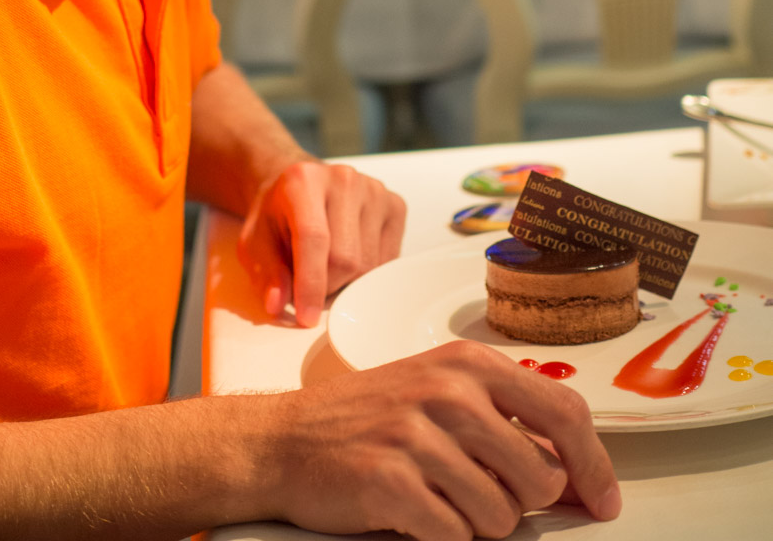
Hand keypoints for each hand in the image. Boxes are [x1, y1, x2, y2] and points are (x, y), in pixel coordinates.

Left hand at [237, 159, 405, 326]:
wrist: (301, 187)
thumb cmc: (278, 215)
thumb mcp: (256, 241)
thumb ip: (265, 271)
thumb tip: (277, 303)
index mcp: (303, 181)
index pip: (314, 238)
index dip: (310, 283)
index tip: (306, 317)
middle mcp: (343, 179)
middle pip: (345, 258)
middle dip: (326, 288)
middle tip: (309, 289)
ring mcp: (374, 190)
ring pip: (369, 264)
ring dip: (346, 284)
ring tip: (327, 271)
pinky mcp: (395, 205)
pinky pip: (388, 260)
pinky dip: (367, 274)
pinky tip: (350, 259)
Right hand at [262, 340, 621, 538]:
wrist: (284, 439)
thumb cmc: (367, 418)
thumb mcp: (436, 390)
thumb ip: (501, 416)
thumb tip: (573, 470)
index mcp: (467, 363)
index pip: (564, 411)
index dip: (594, 465)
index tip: (602, 499)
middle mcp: (448, 391)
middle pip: (541, 475)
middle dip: (522, 502)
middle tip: (481, 493)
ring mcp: (418, 435)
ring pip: (502, 515)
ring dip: (478, 522)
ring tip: (438, 497)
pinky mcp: (391, 481)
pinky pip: (457, 538)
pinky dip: (442, 537)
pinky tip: (413, 511)